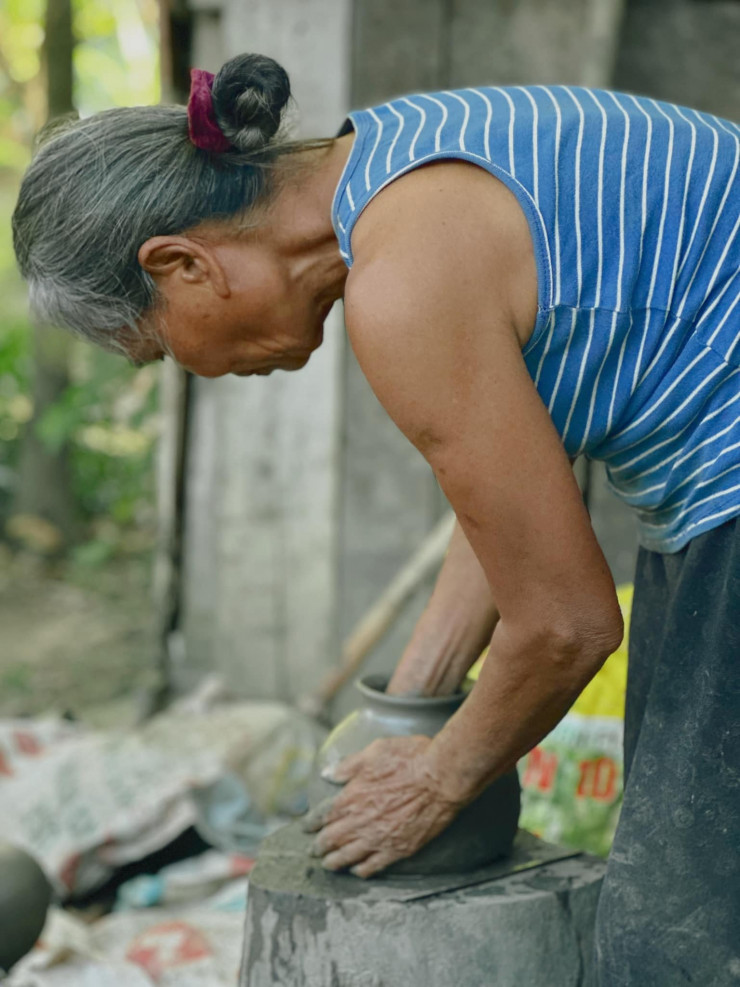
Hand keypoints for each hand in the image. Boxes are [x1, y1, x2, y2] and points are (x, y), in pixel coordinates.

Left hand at [302, 735, 461, 877]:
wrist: (442, 777)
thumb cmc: (411, 759)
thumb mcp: (375, 751)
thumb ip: (349, 765)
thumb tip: (328, 774)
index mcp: (351, 797)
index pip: (322, 816)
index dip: (311, 823)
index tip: (305, 827)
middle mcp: (361, 821)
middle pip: (332, 840)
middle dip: (319, 846)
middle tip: (313, 851)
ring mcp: (379, 838)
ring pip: (348, 857)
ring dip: (334, 862)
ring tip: (328, 865)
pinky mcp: (398, 849)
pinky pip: (374, 866)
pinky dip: (361, 870)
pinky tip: (357, 871)